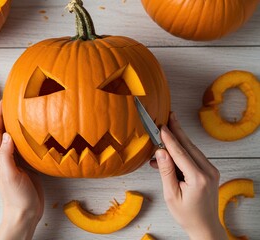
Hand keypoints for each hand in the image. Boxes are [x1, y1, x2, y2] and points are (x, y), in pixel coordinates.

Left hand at [0, 101, 43, 239]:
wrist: (26, 212)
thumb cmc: (16, 196)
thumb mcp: (10, 175)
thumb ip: (7, 156)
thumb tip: (8, 134)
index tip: (5, 101)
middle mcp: (7, 155)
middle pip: (6, 131)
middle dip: (10, 116)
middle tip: (18, 102)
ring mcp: (18, 160)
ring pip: (18, 138)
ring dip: (21, 125)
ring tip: (30, 112)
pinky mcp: (29, 164)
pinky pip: (29, 146)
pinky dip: (32, 137)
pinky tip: (41, 132)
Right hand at [150, 112, 226, 239]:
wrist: (205, 225)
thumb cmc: (187, 214)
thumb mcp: (171, 195)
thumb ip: (166, 172)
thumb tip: (161, 152)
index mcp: (198, 178)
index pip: (180, 152)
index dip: (169, 138)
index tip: (161, 126)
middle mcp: (208, 171)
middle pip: (188, 146)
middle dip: (177, 130)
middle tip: (169, 116)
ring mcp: (211, 170)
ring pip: (191, 149)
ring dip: (177, 141)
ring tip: (165, 131)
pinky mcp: (209, 171)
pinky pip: (193, 156)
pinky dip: (181, 152)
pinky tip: (169, 153)